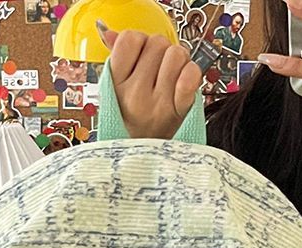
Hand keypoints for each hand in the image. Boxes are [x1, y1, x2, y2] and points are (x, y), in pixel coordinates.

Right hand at [98, 21, 202, 139]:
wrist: (145, 159)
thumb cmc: (132, 122)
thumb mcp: (115, 93)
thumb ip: (116, 58)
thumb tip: (110, 33)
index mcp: (115, 85)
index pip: (129, 38)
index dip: (139, 42)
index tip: (140, 57)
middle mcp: (135, 94)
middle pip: (157, 42)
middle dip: (160, 52)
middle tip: (158, 72)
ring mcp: (158, 103)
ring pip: (177, 53)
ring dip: (178, 61)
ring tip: (171, 79)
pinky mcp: (180, 110)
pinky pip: (191, 74)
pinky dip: (191, 74)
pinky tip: (183, 85)